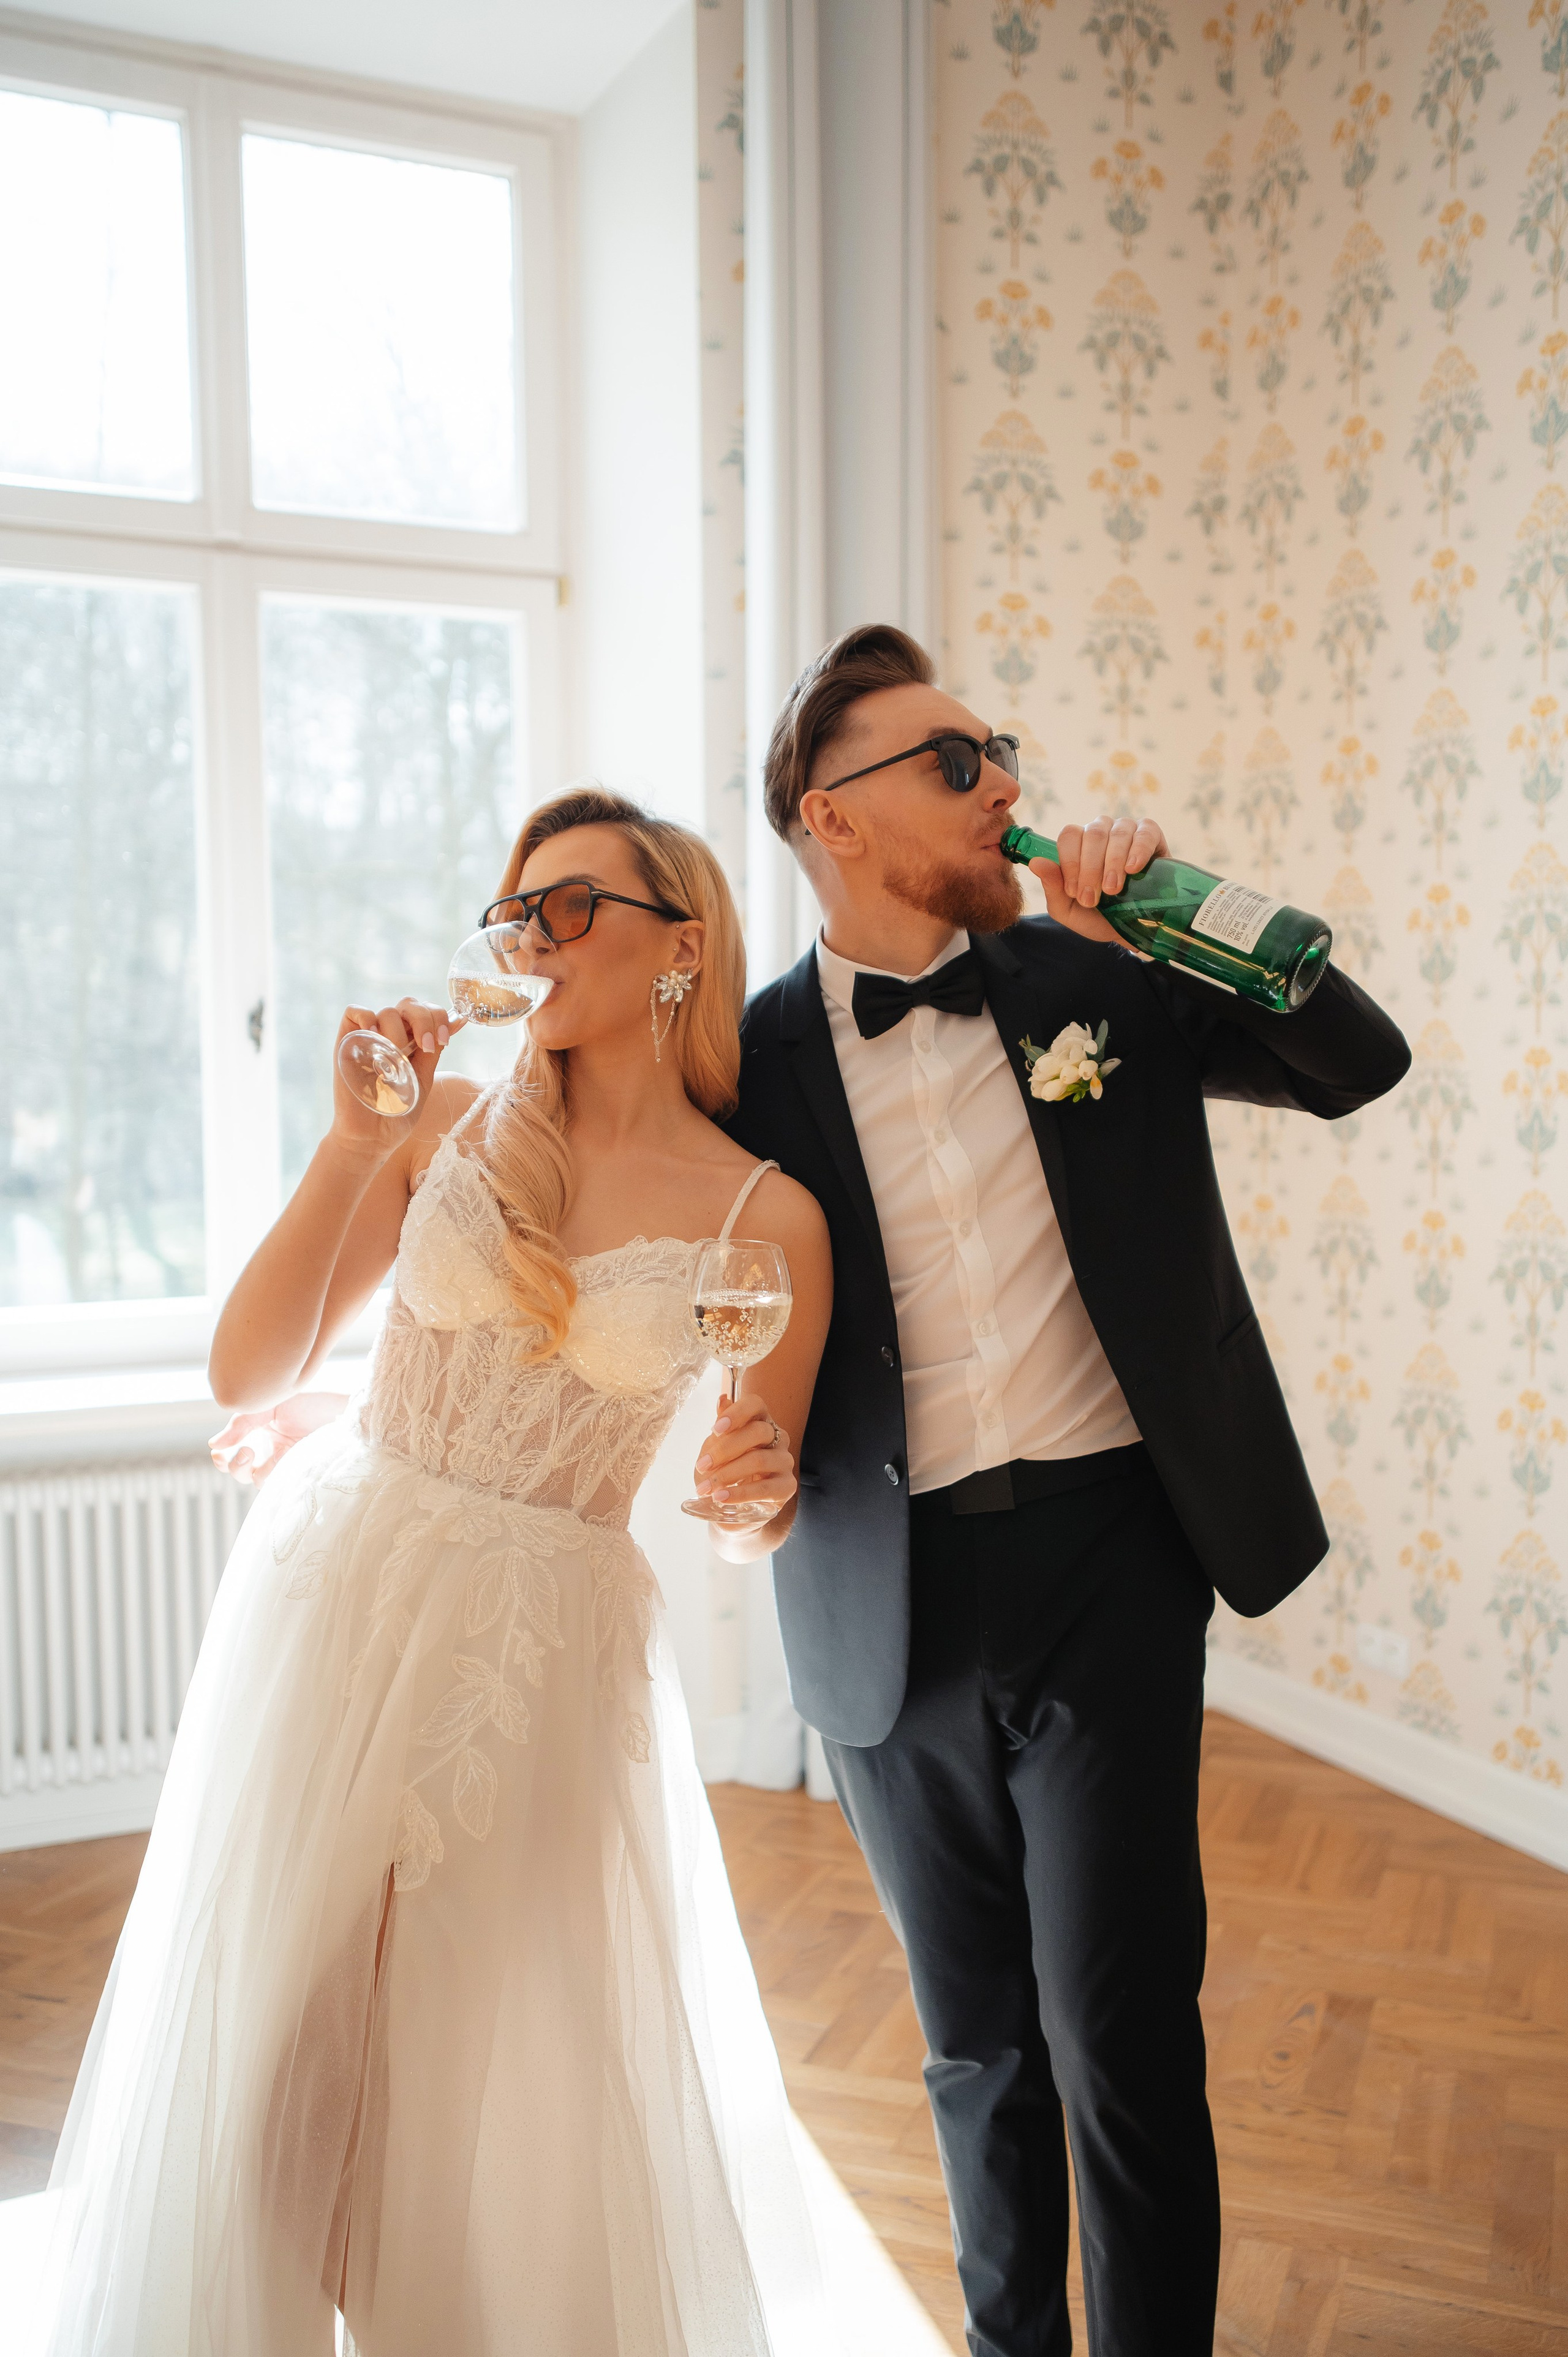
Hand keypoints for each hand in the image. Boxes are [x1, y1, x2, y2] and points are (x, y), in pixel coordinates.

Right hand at [209, 1391, 347, 1484]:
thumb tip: (214, 1445)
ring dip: (258, 1469)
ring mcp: (284, 1464)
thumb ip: (241, 1424)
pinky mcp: (298, 1473)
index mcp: (257, 1434)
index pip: (231, 1454)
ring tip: (275, 1451)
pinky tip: (285, 1455)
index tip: (219, 1454)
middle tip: (246, 1452)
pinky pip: (279, 1483)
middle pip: (241, 1473)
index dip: (221, 1460)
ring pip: (258, 1481)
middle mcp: (268, 1452)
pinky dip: (276, 1472)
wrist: (341, 1409)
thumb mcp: (268, 1407)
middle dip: (236, 1466)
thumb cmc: (309, 1403)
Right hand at [330, 998, 464, 1155]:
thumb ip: (434, 1050)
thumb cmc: (398, 1112)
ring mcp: (369, 1038)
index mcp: (411, 1042)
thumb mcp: (423, 1079)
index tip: (442, 1041)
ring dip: (399, 1030)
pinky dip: (366, 1016)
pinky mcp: (346, 1042)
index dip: (438, 1017)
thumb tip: (460, 1020)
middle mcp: (391, 1036)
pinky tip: (375, 1036)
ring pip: (387, 1011)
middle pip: (409, 1005)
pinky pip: (354, 1011)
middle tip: (428, 1045)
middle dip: (424, 1019)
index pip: (426, 1012)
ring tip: (398, 1058)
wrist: (372, 1137)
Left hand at [692, 1387, 797, 1522]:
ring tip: (706, 1488)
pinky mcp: (787, 1486)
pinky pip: (765, 1489)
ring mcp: (784, 1461)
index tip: (715, 1429)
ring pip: (760, 1460)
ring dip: (728, 1474)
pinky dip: (740, 1494)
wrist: (736, 1506)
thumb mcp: (716, 1450)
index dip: (737, 1413)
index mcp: (760, 1420)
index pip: (755, 1404)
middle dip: (725, 1449)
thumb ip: (720, 1429)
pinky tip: (721, 1497)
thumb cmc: (726, 1471)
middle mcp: (777, 1437)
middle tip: (702, 1465)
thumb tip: (722, 1400)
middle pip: (758, 1431)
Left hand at [1029, 814, 1168, 948]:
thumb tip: (1035, 863)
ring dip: (1112, 862)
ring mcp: (1126, 831)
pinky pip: (1145, 832)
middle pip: (1092, 834)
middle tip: (1093, 899)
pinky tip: (1133, 868)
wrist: (1133, 930)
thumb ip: (1052, 888)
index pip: (1069, 836)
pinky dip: (1138, 849)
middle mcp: (1101, 832)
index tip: (1075, 893)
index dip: (1070, 863)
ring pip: (1117, 833)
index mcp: (1078, 845)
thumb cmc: (1098, 917)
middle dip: (1090, 869)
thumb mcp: (1069, 910)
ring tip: (1114, 890)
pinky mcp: (1152, 837)